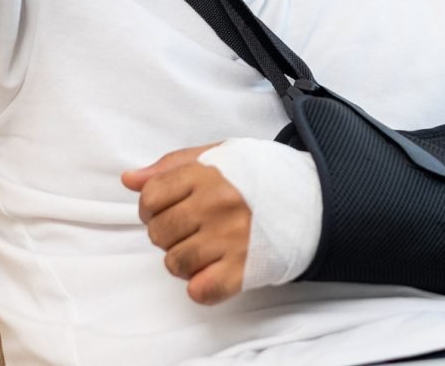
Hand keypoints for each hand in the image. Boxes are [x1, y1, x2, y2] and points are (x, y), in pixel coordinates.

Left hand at [122, 142, 252, 305]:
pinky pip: (200, 290)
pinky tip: (214, 271)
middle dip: (168, 234)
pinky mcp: (244, 268)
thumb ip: (172, 165)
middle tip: (192, 229)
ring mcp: (230, 238)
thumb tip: (130, 179)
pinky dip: (201, 286)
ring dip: (184, 261)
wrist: (314, 197)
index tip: (170, 209)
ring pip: (175, 263)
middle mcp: (217, 204)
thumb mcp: (221, 155)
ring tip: (205, 249)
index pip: (151, 197)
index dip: (153, 207)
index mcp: (209, 173)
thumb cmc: (263, 176)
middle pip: (159, 232)